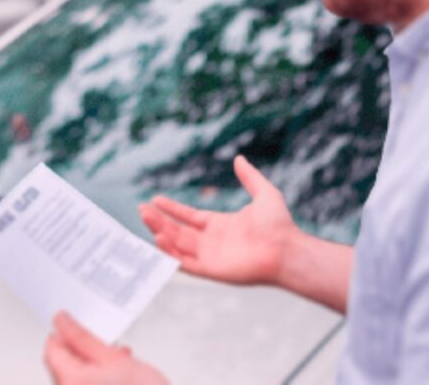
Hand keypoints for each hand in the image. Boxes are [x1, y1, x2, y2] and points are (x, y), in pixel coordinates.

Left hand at [43, 312, 166, 384]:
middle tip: (106, 344)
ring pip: (74, 375)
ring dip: (92, 365)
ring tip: (118, 361)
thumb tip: (63, 322)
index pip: (51, 349)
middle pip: (62, 364)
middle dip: (82, 351)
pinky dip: (95, 378)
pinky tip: (116, 376)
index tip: (73, 322)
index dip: (63, 332)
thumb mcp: (115, 358)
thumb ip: (83, 338)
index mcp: (70, 381)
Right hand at [139, 155, 297, 284]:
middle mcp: (213, 242)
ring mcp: (211, 257)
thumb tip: (239, 159)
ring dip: (161, 232)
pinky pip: (186, 263)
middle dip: (159, 220)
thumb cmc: (279, 225)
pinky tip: (159, 239)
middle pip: (179, 230)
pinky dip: (171, 254)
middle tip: (141, 209)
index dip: (172, 209)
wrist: (287, 249)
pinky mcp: (212, 270)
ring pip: (178, 245)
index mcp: (221, 225)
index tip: (155, 200)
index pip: (190, 217)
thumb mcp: (264, 193)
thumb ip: (250, 177)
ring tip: (146, 218)